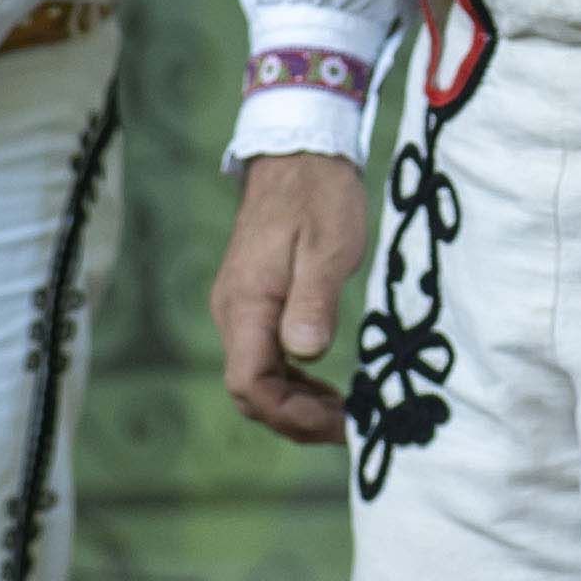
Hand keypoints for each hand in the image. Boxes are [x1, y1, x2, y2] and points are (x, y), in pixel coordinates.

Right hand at [214, 150, 369, 445]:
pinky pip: (263, 359)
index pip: (249, 384)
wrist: (299, 152)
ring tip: (342, 416)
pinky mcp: (254, 303)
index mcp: (246, 303)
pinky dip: (292, 383)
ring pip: (255, 379)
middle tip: (348, 428)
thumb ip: (315, 301)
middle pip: (249, 391)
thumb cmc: (319, 195)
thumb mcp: (329, 246)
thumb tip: (305, 354)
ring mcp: (240, 308)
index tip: (337, 422)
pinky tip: (324, 389)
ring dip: (295, 406)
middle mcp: (233, 312)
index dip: (289, 414)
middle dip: (294, 420)